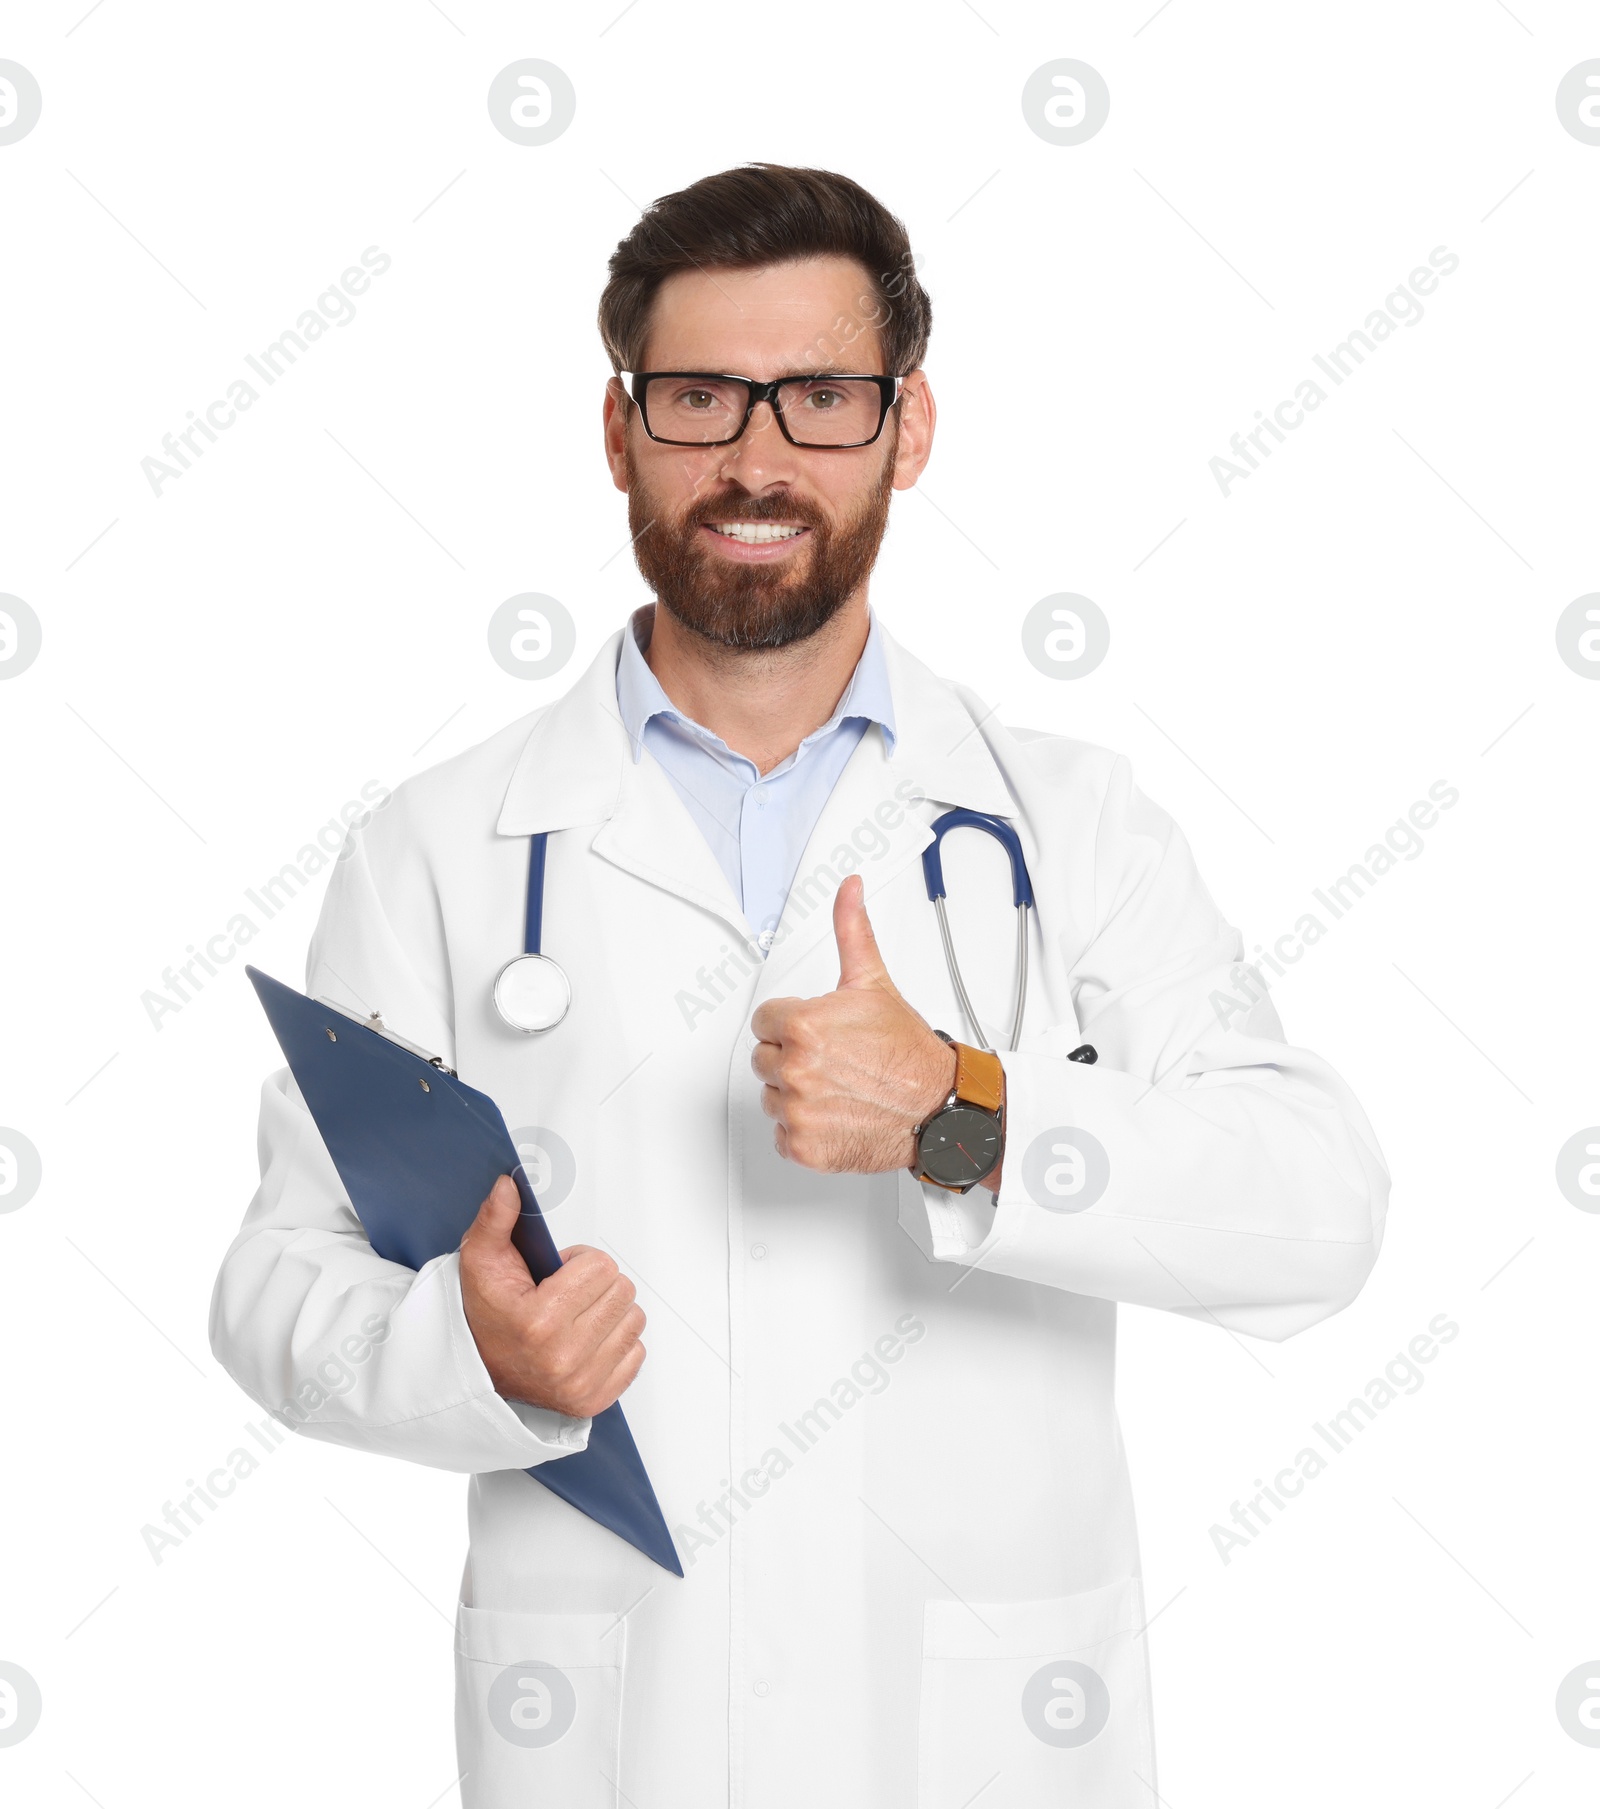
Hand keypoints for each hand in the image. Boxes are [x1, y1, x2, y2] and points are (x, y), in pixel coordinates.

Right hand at [459, 1175, 644, 1418]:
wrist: (478, 1373)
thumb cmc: (485, 1317)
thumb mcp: (480, 1262)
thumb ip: (495, 1219)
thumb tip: (510, 1186)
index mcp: (540, 1321)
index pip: (601, 1267)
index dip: (580, 1263)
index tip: (558, 1275)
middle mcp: (563, 1357)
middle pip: (622, 1291)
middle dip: (598, 1285)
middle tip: (568, 1295)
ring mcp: (582, 1382)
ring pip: (634, 1319)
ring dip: (610, 1312)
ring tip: (579, 1316)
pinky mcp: (596, 1399)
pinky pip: (637, 1352)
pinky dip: (617, 1342)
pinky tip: (588, 1340)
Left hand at [750, 874, 956, 1173]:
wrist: (939, 1107)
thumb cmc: (908, 1051)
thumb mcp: (874, 983)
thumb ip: (851, 931)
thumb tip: (849, 889)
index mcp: (802, 1027)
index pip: (764, 1022)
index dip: (792, 1024)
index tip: (820, 1033)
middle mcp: (795, 1069)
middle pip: (764, 1059)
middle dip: (793, 1058)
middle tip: (834, 1060)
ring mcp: (798, 1111)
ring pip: (771, 1096)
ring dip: (797, 1094)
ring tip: (837, 1087)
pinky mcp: (803, 1146)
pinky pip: (781, 1134)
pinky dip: (804, 1130)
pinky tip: (834, 1114)